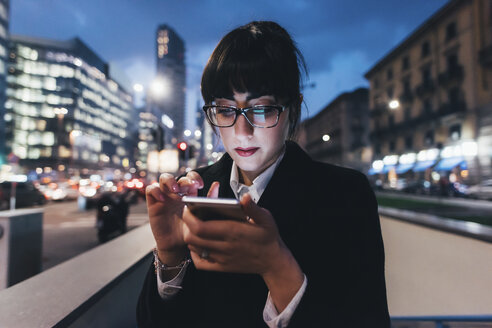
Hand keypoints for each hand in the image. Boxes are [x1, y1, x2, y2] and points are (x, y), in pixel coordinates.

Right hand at [146, 171, 203, 263]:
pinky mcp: (154, 203)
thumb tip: (216, 184)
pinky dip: (156, 191)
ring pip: (164, 179)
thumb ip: (209, 200)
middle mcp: (176, 192)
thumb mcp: (201, 215)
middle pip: (178, 176)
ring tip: (176, 191)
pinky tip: (163, 199)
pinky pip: (151, 190)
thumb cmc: (190, 230)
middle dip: (184, 180)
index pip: (190, 177)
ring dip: (170, 182)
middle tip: (189, 187)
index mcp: (188, 193)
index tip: (200, 185)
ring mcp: (165, 196)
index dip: (194, 177)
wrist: (178, 245)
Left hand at [182, 190, 303, 311]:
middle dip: (186, 225)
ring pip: (194, 249)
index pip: (200, 227)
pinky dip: (194, 252)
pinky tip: (198, 244)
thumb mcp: (265, 218)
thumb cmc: (268, 236)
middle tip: (189, 215)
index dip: (189, 217)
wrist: (273, 261)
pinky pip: (200, 263)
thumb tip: (245, 197)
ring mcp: (222, 259)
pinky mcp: (222, 267)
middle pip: (192, 238)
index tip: (189, 208)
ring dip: (190, 236)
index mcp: (233, 232)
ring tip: (193, 226)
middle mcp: (224, 246)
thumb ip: (253, 207)